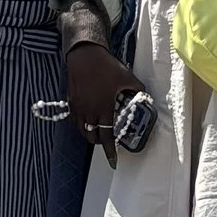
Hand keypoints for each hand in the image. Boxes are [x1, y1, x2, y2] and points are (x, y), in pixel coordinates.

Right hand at [65, 37, 140, 158]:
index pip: (106, 136)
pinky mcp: (71, 102)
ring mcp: (78, 107)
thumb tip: (145, 98)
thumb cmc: (107, 67)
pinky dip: (81, 125)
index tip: (113, 160)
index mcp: (104, 108)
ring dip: (90, 134)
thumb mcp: (127, 78)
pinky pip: (74, 120)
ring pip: (82, 130)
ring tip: (98, 131)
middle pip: (92, 137)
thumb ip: (137, 90)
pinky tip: (87, 120)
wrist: (85, 55)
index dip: (109, 151)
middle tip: (107, 141)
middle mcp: (89, 111)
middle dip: (99, 142)